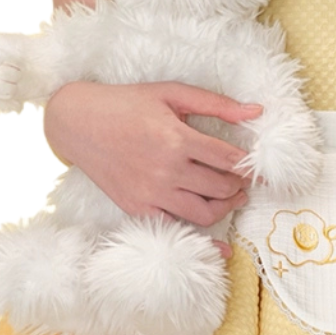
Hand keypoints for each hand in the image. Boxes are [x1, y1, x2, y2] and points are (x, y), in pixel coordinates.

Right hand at [43, 79, 262, 228]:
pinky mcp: (137, 208)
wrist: (78, 123)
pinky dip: (200, 237)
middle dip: (238, 185)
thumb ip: (216, 103)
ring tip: (230, 197)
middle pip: (221, 188)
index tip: (256, 167)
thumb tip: (257, 111)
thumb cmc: (126, 104)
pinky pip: (176, 229)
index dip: (249, 166)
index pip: (229, 160)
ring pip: (204, 213)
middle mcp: (166, 170)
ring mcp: (150, 193)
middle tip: (243, 180)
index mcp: (176, 138)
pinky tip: (217, 241)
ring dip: (225, 207)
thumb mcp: (171, 93)